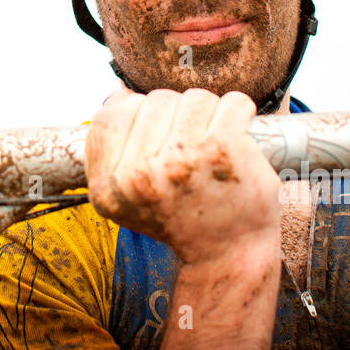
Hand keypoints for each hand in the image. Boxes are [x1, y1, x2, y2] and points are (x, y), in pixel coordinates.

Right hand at [85, 87, 280, 265]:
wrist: (227, 254)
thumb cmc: (177, 219)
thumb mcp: (122, 202)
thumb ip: (109, 152)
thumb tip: (120, 95)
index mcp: (110, 187)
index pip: (110, 115)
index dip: (133, 113)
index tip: (155, 132)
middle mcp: (141, 174)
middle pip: (155, 100)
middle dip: (174, 115)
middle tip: (187, 147)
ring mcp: (182, 159)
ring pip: (194, 97)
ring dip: (207, 114)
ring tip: (209, 143)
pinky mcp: (222, 150)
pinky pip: (233, 102)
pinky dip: (240, 112)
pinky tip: (236, 135)